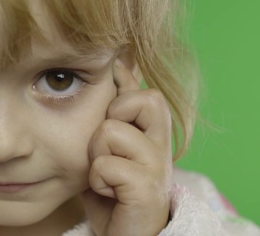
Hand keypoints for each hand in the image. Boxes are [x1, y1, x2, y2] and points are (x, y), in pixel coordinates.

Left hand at [83, 58, 172, 235]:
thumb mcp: (109, 147)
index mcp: (152, 132)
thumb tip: (118, 67)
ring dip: (97, 153)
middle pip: (147, 98)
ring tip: (104, 174)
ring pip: (112, 130)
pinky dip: (98, 179)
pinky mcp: (147, 188)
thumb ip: (113, 114)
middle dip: (115, 114)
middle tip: (107, 144)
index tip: (113, 69)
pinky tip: (108, 192)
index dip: (125, 78)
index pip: (143, 90)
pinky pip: (107, 165)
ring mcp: (158, 165)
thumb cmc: (114, 191)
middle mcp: (161, 144)